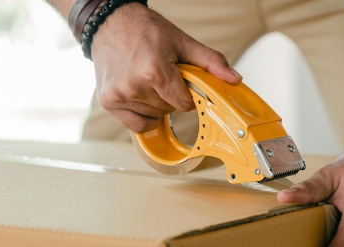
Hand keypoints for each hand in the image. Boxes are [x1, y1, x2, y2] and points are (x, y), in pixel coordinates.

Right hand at [90, 3, 241, 132]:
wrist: (109, 23)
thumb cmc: (145, 30)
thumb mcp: (182, 42)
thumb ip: (211, 62)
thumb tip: (234, 79)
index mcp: (154, 72)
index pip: (184, 104)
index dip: (187, 95)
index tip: (181, 82)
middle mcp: (134, 86)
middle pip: (169, 111)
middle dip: (171, 97)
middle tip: (162, 76)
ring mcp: (119, 96)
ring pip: (153, 117)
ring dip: (156, 104)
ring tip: (148, 81)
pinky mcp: (108, 102)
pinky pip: (136, 125)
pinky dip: (143, 116)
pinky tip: (141, 98)